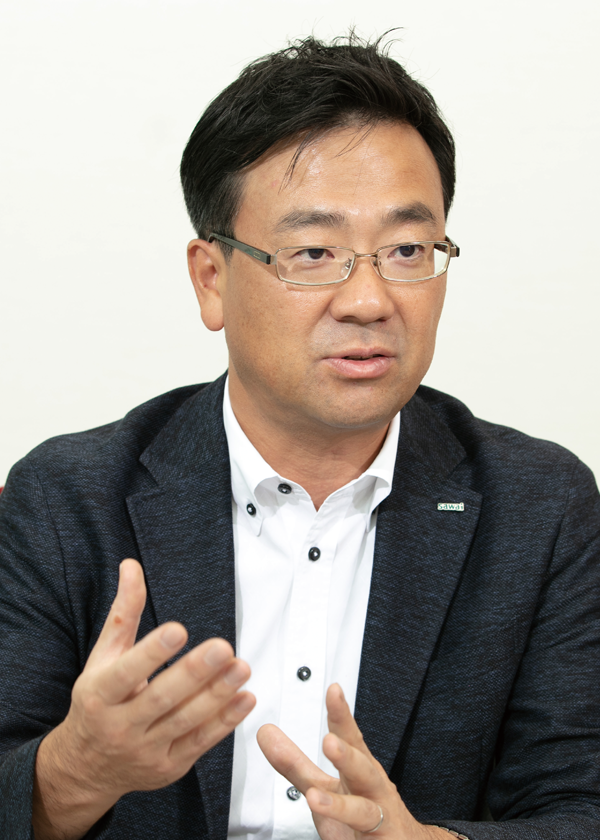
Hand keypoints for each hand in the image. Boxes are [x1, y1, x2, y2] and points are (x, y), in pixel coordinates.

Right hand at [33, 559, 255, 839]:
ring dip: (218, 695)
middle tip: (223, 647)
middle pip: (161, 698)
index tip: (178, 629)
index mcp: (100, 695)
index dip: (152, 652)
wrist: (86, 767)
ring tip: (242, 668)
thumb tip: (132, 567)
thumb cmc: (98, 703)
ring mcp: (146, 750)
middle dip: (195, 673)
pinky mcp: (170, 766)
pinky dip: (225, 721)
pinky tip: (245, 698)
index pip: (127, 672)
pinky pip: (201, 742)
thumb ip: (124, 612)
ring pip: (186, 722)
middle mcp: (121, 725)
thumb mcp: (102, 657)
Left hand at [257, 684, 445, 839]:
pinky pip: (365, 838)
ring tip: (315, 798)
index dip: (342, 715)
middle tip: (330, 742)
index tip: (333, 690)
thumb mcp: (323, 786)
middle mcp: (372, 789)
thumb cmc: (360, 812)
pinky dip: (348, 835)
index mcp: (359, 768)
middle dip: (347, 755)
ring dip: (340, 804)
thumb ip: (294, 763)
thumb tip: (265, 732)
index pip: (350, 737)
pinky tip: (335, 833)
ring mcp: (380, 818)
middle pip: (362, 768)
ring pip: (363, 810)